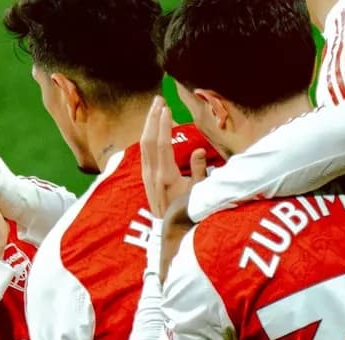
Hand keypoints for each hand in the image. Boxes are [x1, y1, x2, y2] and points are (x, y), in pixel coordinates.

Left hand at [139, 98, 206, 224]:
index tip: (167, 108)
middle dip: (153, 118)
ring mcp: (147, 178)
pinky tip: (151, 131)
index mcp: (167, 176)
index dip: (164, 125)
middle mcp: (153, 176)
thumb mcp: (200, 193)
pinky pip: (144, 154)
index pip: (162, 144)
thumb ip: (199, 171)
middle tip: (159, 100)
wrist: (171, 235)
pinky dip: (147, 138)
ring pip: (143, 146)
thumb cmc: (189, 214)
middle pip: (148, 141)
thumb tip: (199, 151)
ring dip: (148, 126)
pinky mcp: (146, 181)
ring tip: (155, 109)